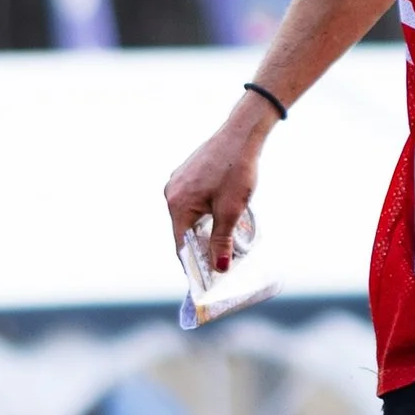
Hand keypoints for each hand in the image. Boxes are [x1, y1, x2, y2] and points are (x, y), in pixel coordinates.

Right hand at [163, 96, 273, 270]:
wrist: (242, 135)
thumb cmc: (236, 170)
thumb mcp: (231, 211)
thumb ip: (222, 241)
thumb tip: (218, 267)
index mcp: (177, 204)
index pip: (181, 245)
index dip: (194, 263)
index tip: (206, 279)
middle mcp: (172, 193)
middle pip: (184, 231)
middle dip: (203, 246)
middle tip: (222, 260)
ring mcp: (178, 182)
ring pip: (190, 216)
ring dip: (206, 228)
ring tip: (228, 237)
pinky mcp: (187, 175)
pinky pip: (193, 202)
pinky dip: (206, 212)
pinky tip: (224, 213)